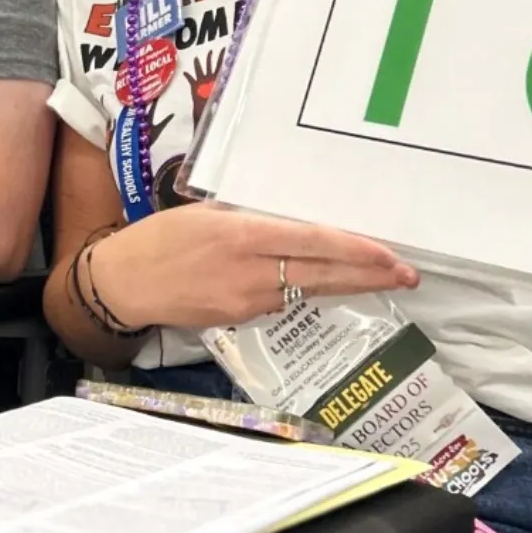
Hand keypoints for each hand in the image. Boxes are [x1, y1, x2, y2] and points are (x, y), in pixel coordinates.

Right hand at [87, 201, 417, 331]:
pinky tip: (326, 285)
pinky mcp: (238, 318)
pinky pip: (281, 301)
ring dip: (345, 284)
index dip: (355, 251)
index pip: (313, 243)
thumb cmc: (159, 238)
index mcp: (242, 235)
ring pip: (307, 291)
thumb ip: (248, 219)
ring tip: (381, 278)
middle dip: (369, 276)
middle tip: (408, 275)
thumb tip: (290, 222)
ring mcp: (246, 301)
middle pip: (322, 276)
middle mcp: (251, 272)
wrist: (123, 284)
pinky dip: (306, 291)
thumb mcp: (204, 214)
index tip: (389, 254)